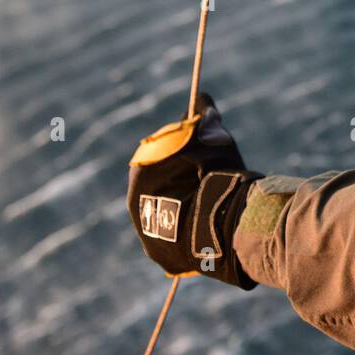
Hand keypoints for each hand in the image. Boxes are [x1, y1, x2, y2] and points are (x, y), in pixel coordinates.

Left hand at [126, 93, 262, 288]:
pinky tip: (208, 229)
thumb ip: (205, 118)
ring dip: (185, 211)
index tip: (202, 154)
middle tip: (210, 180)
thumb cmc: (212, 175)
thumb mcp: (212, 139)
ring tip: (212, 208)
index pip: (158, 157)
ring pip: (167, 217)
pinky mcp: (162, 256)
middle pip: (160, 189)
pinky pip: (176, 242)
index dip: (182, 153)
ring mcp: (148, 234)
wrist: (217, 224)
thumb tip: (202, 98)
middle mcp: (136, 205)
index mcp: (141, 174)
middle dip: (181, 183)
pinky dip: (190, 234)